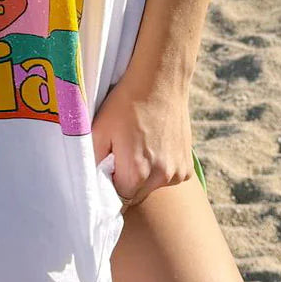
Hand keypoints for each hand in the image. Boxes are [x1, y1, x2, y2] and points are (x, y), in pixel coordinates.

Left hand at [91, 74, 195, 210]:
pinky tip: (156, 146)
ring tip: (141, 145)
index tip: (109, 165)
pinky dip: (160, 169)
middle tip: (123, 152)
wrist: (160, 82)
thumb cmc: (126, 104)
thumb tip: (93, 183)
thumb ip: (92, 162)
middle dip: (127, 181)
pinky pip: (168, 178)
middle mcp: (161, 178)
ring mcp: (178, 173)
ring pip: (152, 188)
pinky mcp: (188, 167)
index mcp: (137, 172)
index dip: (110, 184)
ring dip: (145, 176)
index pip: (118, 198)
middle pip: (136, 195)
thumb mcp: (99, 129)